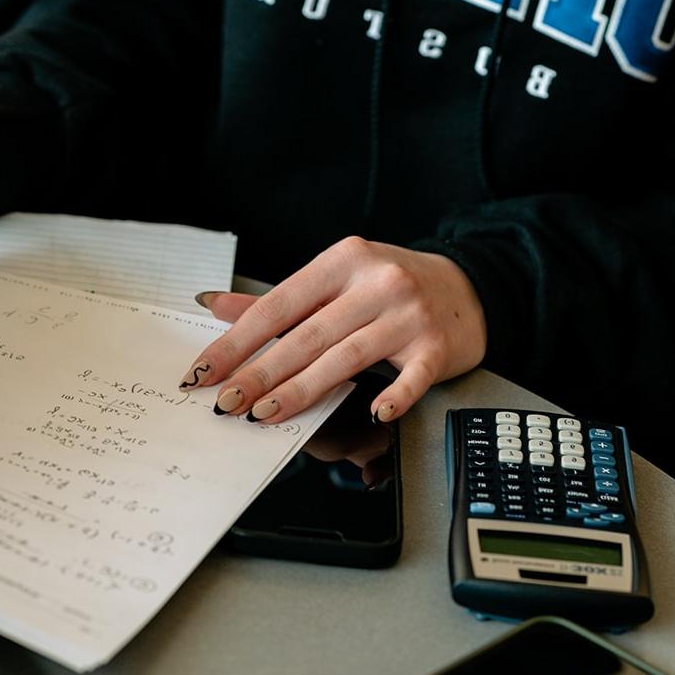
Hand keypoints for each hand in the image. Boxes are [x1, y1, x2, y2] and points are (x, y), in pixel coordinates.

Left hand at [178, 237, 486, 422]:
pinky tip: (375, 412)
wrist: (469, 287)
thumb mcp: (336, 280)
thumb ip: (279, 300)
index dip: (237, 341)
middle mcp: (376, 282)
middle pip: (307, 335)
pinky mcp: (437, 346)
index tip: (206, 371)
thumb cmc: (392, 286)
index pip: (278, 305)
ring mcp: (408, 315)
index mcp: (343, 261)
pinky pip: (413, 376)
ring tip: (266, 414)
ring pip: (346, 356)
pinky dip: (395, 396)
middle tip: (228, 403)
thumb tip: (216, 306)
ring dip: (303, 390)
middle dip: (260, 373)